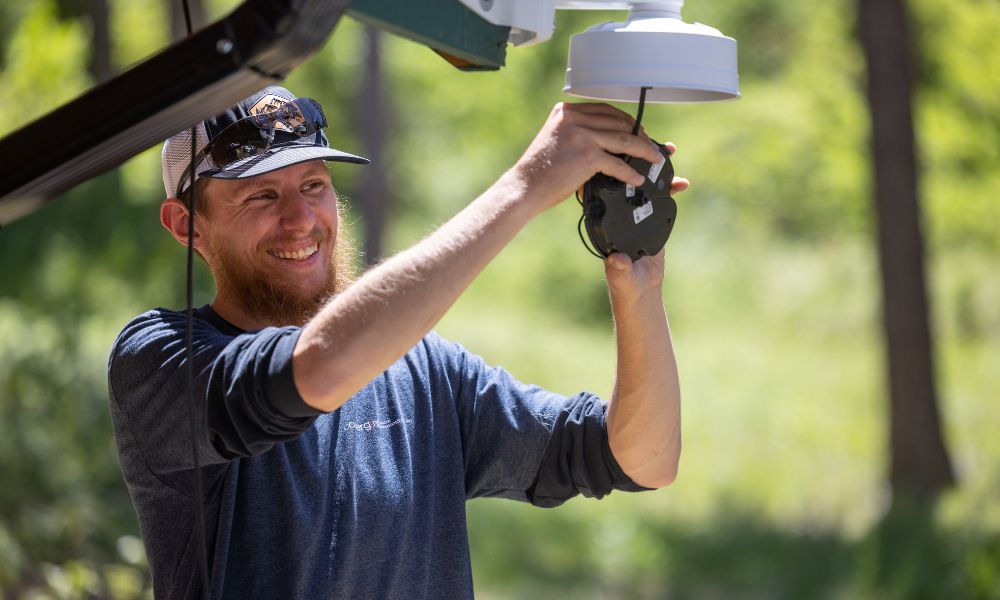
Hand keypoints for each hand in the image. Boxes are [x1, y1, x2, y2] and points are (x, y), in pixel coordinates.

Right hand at [510, 102, 664, 212]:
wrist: (523, 188)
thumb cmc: (539, 171)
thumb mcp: (556, 140)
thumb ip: (578, 133)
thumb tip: (609, 140)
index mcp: (566, 111)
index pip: (606, 110)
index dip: (627, 121)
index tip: (638, 131)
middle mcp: (574, 118)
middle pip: (619, 123)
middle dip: (640, 136)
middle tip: (652, 147)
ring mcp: (581, 135)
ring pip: (625, 140)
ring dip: (645, 151)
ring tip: (655, 160)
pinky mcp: (587, 154)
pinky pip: (618, 163)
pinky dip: (630, 172)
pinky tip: (637, 178)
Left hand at [605, 150, 688, 306]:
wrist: (641, 289)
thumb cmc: (626, 284)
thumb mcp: (622, 276)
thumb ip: (619, 268)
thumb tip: (615, 259)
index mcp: (604, 220)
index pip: (602, 189)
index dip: (609, 168)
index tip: (620, 153)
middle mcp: (617, 210)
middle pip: (624, 176)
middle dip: (635, 157)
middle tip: (649, 142)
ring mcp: (635, 209)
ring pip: (643, 181)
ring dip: (656, 165)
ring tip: (670, 150)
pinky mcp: (651, 213)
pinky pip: (661, 194)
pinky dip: (672, 186)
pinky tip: (683, 182)